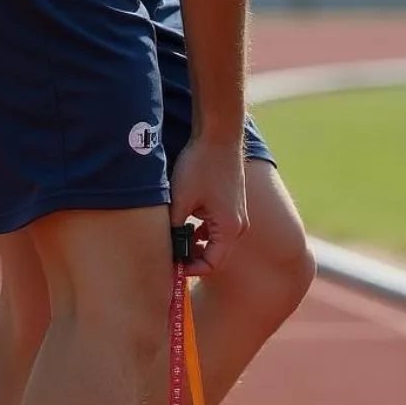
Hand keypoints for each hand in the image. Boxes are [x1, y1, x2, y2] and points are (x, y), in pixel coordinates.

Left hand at [170, 136, 247, 276]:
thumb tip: (165, 248)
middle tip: (171, 255)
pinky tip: (188, 225)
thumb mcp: (180, 200)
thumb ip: (174, 228)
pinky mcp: (235, 207)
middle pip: (215, 255)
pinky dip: (204, 233)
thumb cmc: (200, 165)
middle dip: (193, 257)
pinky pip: (220, 230)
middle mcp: (239, 226)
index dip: (190, 268)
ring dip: (197, 245)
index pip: (211, 264)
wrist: (218, 136)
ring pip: (217, 243)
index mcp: (229, 228)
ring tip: (177, 240)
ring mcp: (239, 217)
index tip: (173, 265)